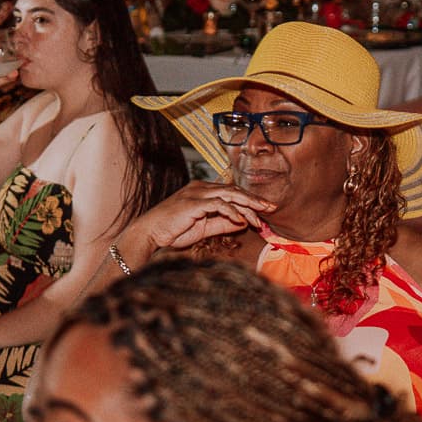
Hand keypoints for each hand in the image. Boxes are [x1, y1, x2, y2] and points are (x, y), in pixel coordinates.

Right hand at [133, 180, 277, 251]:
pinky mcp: (193, 203)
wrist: (149, 234)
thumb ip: (223, 224)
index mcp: (203, 191)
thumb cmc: (174, 231)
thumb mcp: (204, 228)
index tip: (265, 211)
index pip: (232, 193)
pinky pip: (217, 204)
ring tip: (260, 216)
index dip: (249, 201)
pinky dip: (231, 212)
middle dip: (254, 200)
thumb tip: (243, 223)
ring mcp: (196, 193)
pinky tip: (241, 221)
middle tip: (271, 208)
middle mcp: (201, 188)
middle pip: (234, 190)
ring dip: (247, 206)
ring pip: (229, 195)